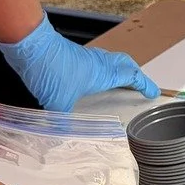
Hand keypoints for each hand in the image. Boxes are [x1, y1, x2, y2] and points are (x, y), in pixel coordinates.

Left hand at [0, 14, 159, 111]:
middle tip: (139, 85)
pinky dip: (104, 68)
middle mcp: (101, 63)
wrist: (32, 45)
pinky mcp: (76, 55)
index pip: (133, 77)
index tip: (153, 93)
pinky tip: (93, 78)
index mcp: (105, 73)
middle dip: (136, 74)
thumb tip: (59, 139)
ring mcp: (89, 57)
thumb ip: (61, 121)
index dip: (145, 85)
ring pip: (113, 61)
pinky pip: (98, 61)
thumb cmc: (51, 70)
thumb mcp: (57, 102)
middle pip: (127, 64)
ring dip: (120, 69)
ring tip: (120, 82)